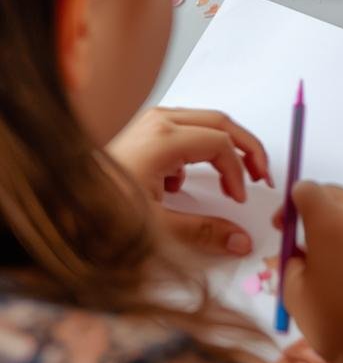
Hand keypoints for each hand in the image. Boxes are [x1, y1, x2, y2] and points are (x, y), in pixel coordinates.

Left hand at [108, 106, 271, 256]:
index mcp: (164, 139)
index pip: (221, 143)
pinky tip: (183, 185)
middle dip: (245, 148)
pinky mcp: (143, 133)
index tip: (240, 199)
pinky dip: (197, 153)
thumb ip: (205, 232)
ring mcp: (149, 123)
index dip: (239, 171)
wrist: (60, 209)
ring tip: (232, 180)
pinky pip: (183, 132)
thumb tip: (241, 241)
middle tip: (261, 176)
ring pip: (203, 123)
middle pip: (219, 122)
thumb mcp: (158, 229)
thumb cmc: (102, 216)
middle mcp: (159, 121)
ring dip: (223, 148)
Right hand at [282, 181, 342, 362]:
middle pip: (333, 194)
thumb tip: (299, 245)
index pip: (306, 190)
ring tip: (341, 261)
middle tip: (309, 243)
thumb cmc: (337, 327)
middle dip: (317, 211)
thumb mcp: (294, 294)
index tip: (286, 226)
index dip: (291, 205)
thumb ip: (290, 257)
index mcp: (331, 224)